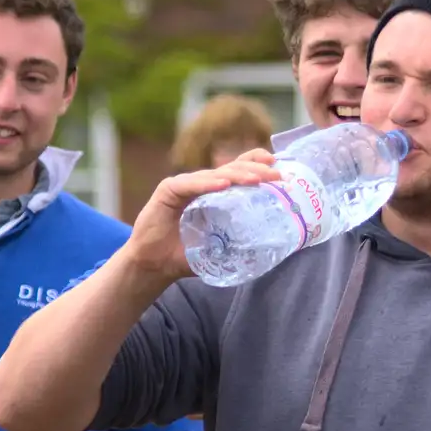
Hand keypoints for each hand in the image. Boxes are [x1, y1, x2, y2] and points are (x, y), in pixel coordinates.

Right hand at [124, 148, 281, 283]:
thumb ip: (237, 240)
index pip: (237, 172)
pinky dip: (207, 183)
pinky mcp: (167, 191)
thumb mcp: (218, 247)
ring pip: (215, 174)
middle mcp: (200, 185)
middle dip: (256, 170)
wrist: (154, 266)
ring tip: (257, 179)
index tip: (277, 164)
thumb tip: (270, 244)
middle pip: (231, 169)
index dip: (256, 165)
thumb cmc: (184, 256)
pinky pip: (190, 184)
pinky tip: (223, 184)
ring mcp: (183, 185)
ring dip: (238, 175)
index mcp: (213, 194)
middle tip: (276, 175)